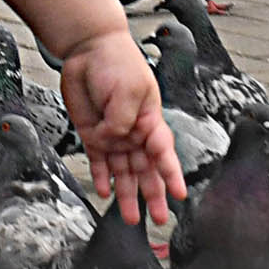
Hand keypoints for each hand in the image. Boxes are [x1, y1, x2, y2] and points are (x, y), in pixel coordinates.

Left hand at [58, 29, 182, 227]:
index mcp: (150, 121)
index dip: (172, 174)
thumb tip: (112, 141)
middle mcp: (134, 132)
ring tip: (129, 218)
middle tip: (159, 219)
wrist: (88, 49)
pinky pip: (99, 161)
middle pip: (146, 170)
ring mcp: (113, 135)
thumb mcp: (129, 90)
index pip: (164, 153)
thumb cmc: (117, 62)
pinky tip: (106, 191)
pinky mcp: (92, 133)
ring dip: (127, 194)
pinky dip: (102, 177)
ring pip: (123, 172)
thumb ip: (123, 121)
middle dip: (153, 195)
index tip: (180, 194)